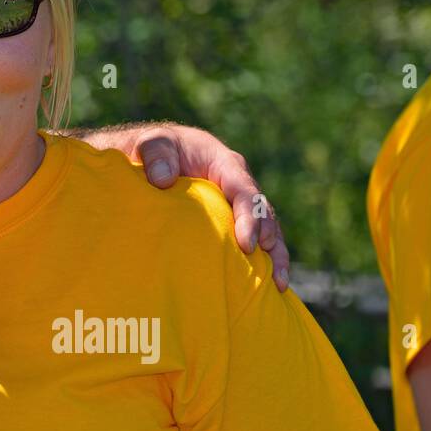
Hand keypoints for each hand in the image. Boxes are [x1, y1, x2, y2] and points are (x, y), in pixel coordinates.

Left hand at [69, 123, 290, 290]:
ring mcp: (236, 205)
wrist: (152, 157)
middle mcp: (237, 186)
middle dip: (269, 242)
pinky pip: (251, 241)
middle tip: (271, 272)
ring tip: (278, 284)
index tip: (246, 244)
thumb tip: (163, 180)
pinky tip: (265, 286)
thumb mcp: (152, 144)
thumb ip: (156, 155)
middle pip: (262, 214)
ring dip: (274, 256)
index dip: (249, 218)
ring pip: (265, 230)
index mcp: (225, 165)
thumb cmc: (154, 149)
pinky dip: (260, 262)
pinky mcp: (229, 222)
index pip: (244, 192)